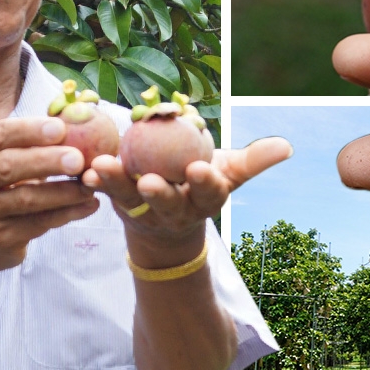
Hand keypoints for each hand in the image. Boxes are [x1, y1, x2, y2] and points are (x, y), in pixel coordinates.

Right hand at [0, 117, 98, 273]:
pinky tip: (89, 206)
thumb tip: (74, 121)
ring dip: (63, 191)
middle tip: (78, 158)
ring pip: (25, 198)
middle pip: (8, 166)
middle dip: (46, 160)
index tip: (60, 127)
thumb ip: (28, 146)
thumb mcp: (1, 165)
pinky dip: (68, 214)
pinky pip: (39, 223)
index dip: (29, 129)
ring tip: (90, 185)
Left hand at [85, 137, 292, 266]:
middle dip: (159, 194)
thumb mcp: (229, 172)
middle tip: (149, 182)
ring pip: (129, 198)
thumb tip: (287, 146)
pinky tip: (82, 168)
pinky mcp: (118, 203)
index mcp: (204, 200)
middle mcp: (175, 210)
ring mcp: (144, 209)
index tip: (201, 169)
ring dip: (115, 182)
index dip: (205, 183)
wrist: (166, 222)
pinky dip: (93, 180)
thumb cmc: (201, 185)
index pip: (209, 192)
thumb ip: (255, 160)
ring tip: (102, 167)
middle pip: (168, 203)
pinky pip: (104, 191)